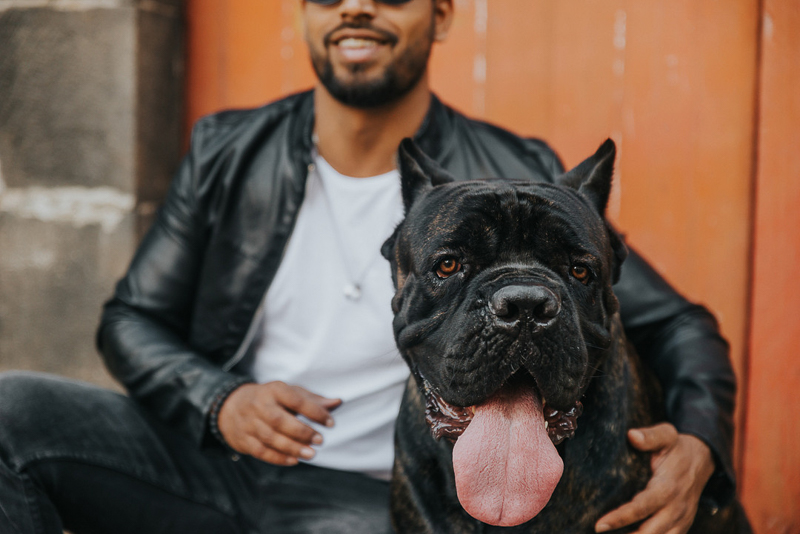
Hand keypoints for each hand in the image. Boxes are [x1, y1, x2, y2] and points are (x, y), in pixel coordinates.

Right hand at [217, 382, 341, 465]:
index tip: (330, 423)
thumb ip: (314, 400)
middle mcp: (259, 405)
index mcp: (274, 390)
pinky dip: (278, 458)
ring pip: (270, 438)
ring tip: (311, 454)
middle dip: (302, 432)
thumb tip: (338, 402)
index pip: (296, 400)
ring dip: (292, 448)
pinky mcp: (243, 440)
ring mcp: (249, 423)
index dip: (314, 411)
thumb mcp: (290, 393)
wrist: (231, 406)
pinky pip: (260, 451)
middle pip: (279, 420)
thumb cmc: (271, 399)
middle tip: (320, 440)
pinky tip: (294, 461)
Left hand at [595, 423, 714, 533]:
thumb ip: (650, 436)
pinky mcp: (682, 525)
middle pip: (651, 532)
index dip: (621, 517)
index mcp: (668, 486)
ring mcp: (681, 519)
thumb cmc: (677, 447)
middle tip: (600, 532)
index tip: (600, 525)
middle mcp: (676, 507)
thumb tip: (632, 435)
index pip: (642, 506)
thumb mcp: (666, 435)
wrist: (703, 459)